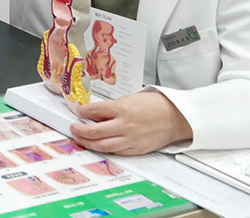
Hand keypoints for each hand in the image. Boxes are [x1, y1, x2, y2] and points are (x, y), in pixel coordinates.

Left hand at [68, 91, 192, 154]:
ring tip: (80, 139)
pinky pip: (116, 152)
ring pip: (103, 145)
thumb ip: (113, 107)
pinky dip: (104, 149)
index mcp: (123, 109)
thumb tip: (97, 113)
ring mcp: (130, 139)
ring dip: (88, 143)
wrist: (176, 117)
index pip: (95, 110)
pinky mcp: (136, 149)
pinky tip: (97, 146)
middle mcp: (125, 125)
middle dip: (80, 130)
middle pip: (95, 131)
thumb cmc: (156, 105)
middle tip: (73, 127)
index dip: (82, 111)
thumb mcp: (131, 98)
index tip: (76, 110)